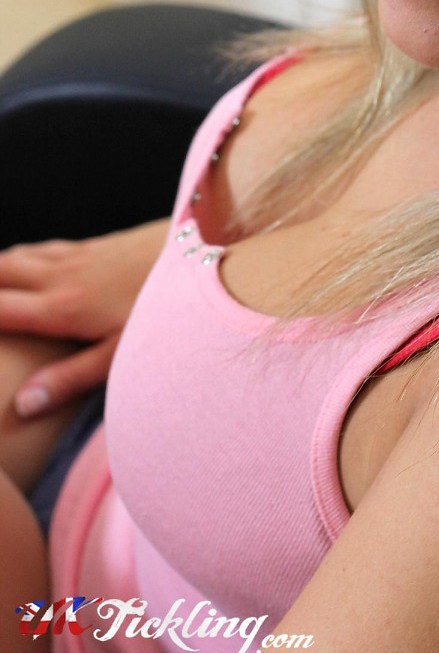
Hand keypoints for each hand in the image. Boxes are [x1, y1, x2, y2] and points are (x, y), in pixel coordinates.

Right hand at [0, 220, 169, 418]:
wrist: (204, 249)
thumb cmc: (165, 311)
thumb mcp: (121, 354)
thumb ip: (70, 379)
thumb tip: (22, 406)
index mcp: (60, 308)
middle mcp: (61, 277)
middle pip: (0, 273)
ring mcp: (77, 257)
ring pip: (18, 256)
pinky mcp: (94, 247)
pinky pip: (43, 248)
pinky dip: (19, 256)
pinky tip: (19, 261)